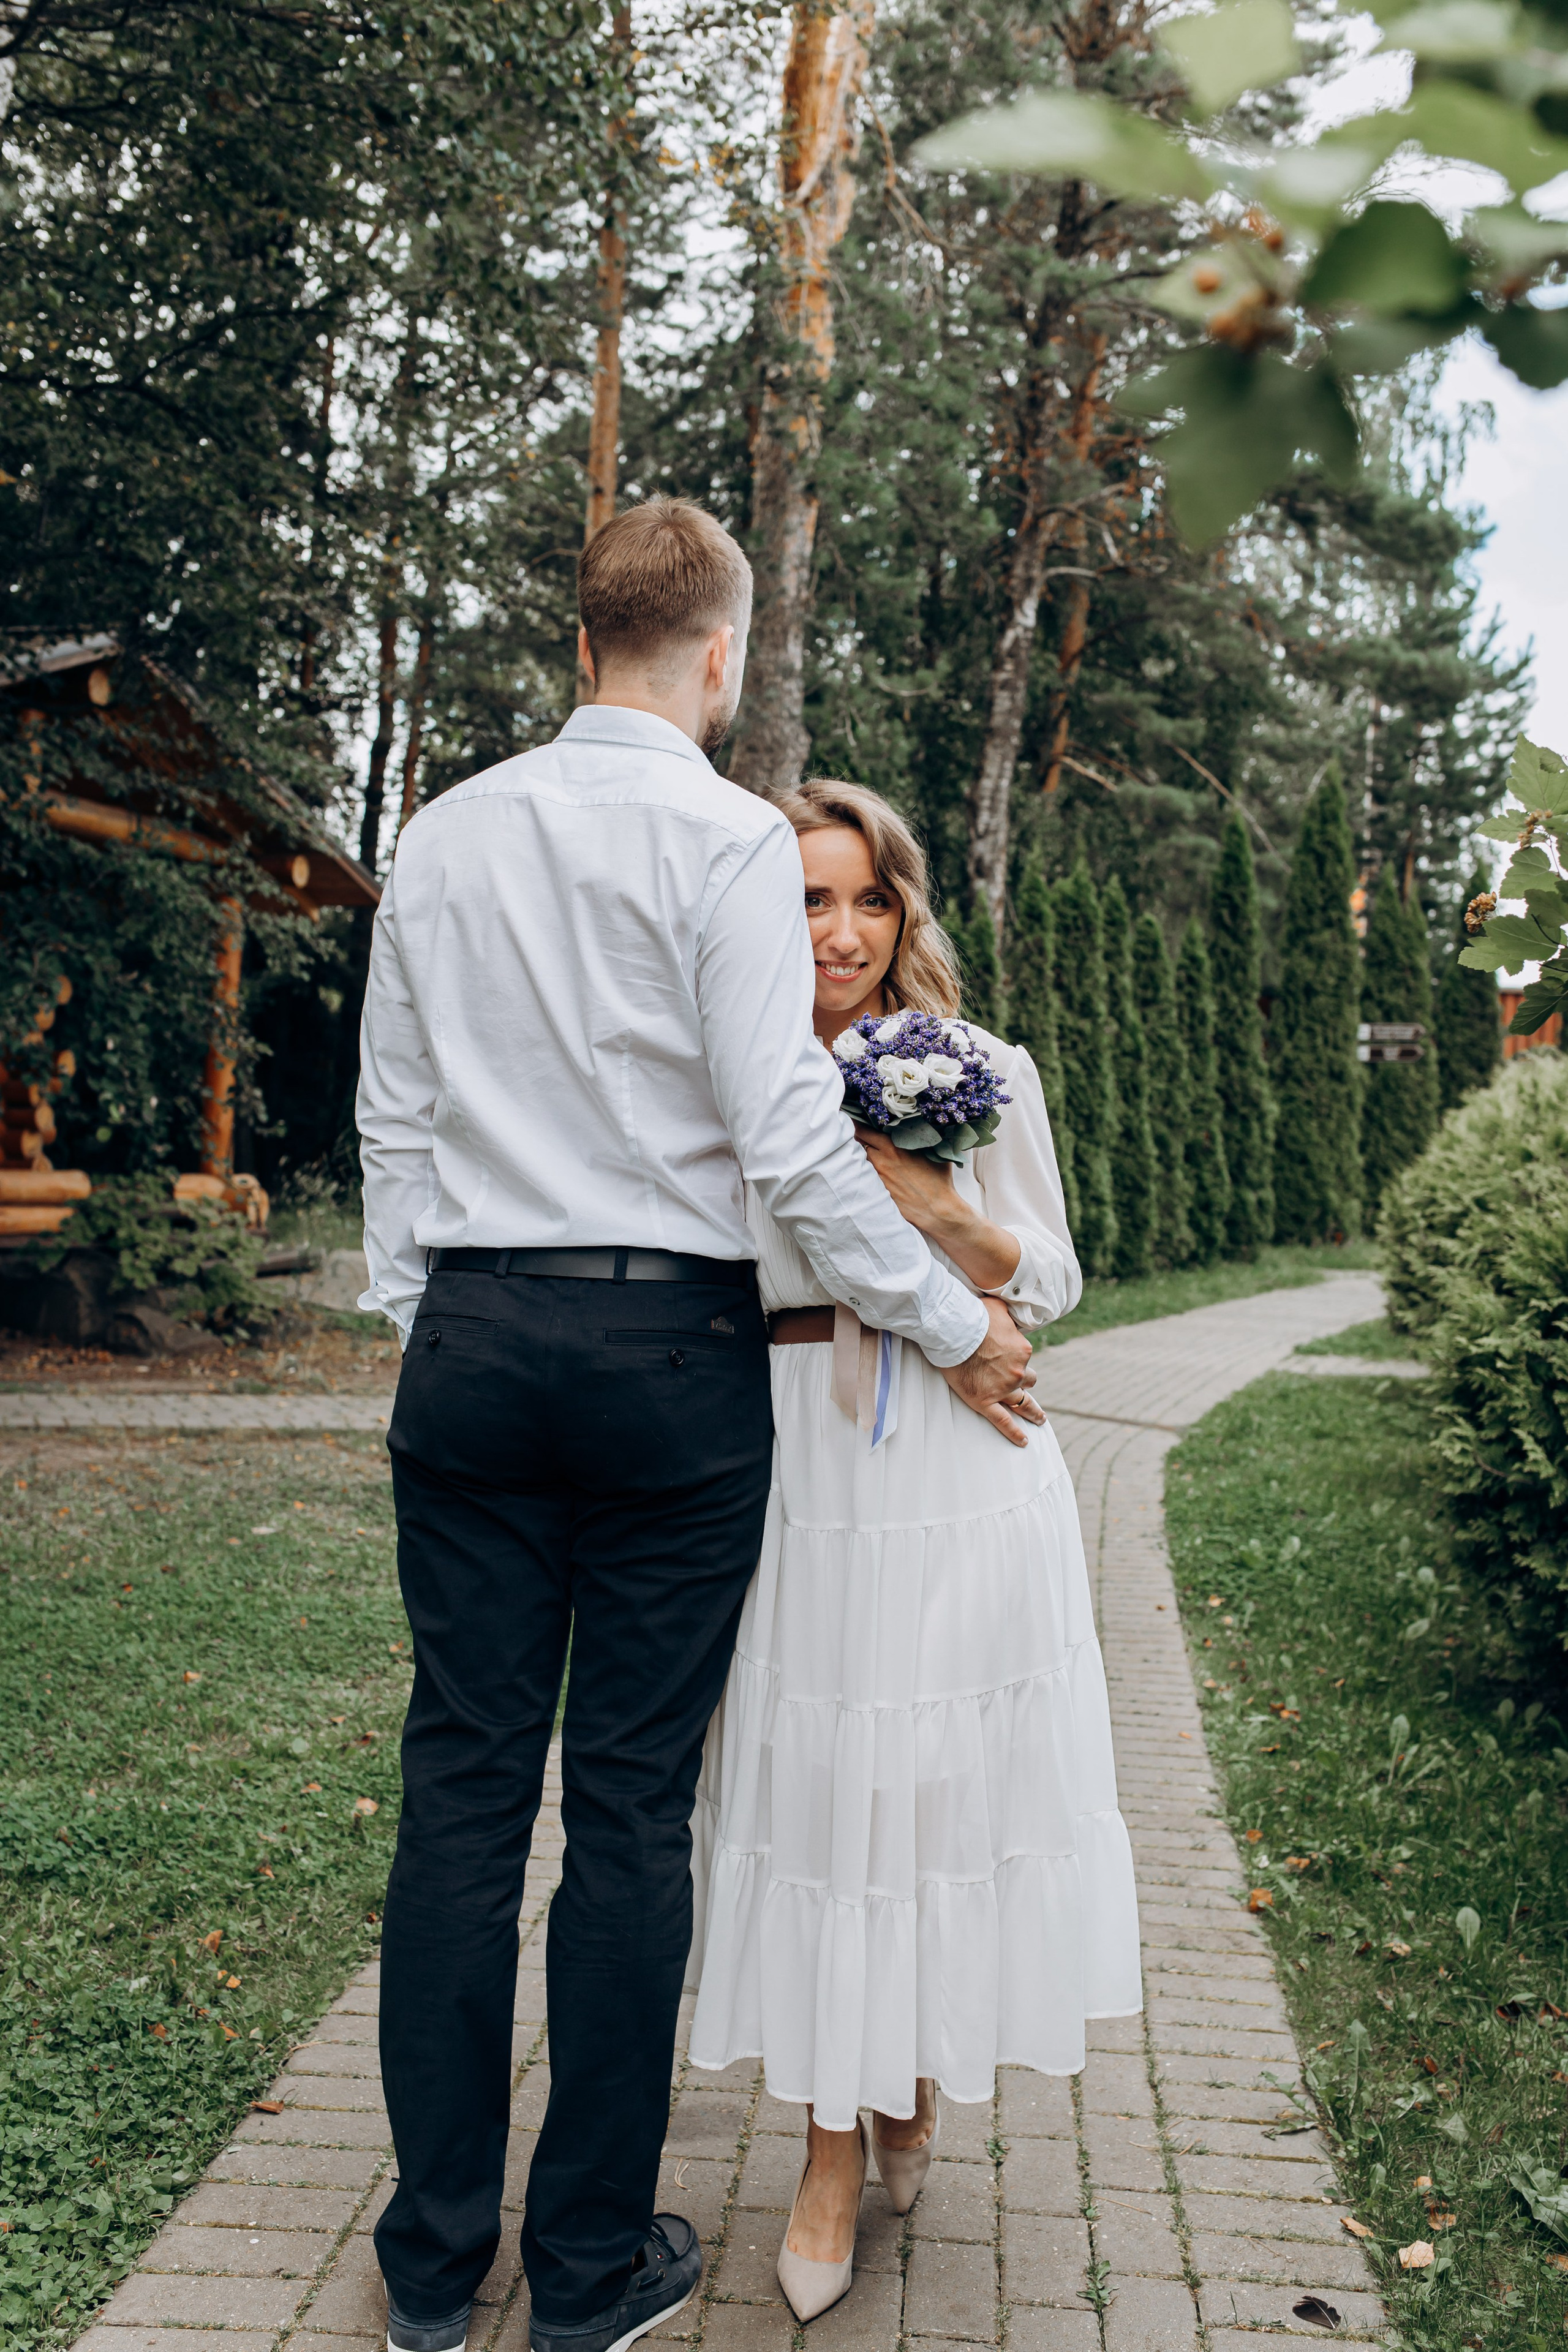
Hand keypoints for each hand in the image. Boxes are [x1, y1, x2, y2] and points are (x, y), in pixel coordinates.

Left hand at [857, 1127, 960, 1237]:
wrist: (937, 1209)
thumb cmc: (939, 1180)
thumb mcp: (933, 1152)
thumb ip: (921, 1138)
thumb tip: (923, 1126)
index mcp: (892, 1148)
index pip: (865, 1131)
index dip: (859, 1124)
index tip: (857, 1121)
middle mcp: (881, 1162)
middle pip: (860, 1145)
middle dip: (861, 1139)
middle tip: (863, 1135)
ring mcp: (878, 1178)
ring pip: (864, 1161)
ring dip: (866, 1156)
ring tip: (874, 1154)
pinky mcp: (879, 1192)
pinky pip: (869, 1178)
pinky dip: (870, 1173)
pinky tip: (881, 1173)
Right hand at [940, 1296, 1043, 1448]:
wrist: (953, 1331)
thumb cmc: (973, 1315)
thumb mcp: (998, 1306)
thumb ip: (1008, 1312)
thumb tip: (1010, 1307)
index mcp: (1022, 1350)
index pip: (1025, 1356)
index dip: (1016, 1356)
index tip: (1007, 1354)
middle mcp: (1017, 1372)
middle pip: (1028, 1380)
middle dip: (1025, 1381)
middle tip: (1025, 1385)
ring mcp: (1002, 1389)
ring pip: (1023, 1402)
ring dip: (1031, 1410)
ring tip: (1039, 1418)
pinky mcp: (985, 1402)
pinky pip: (1004, 1422)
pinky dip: (1015, 1433)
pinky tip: (1024, 1441)